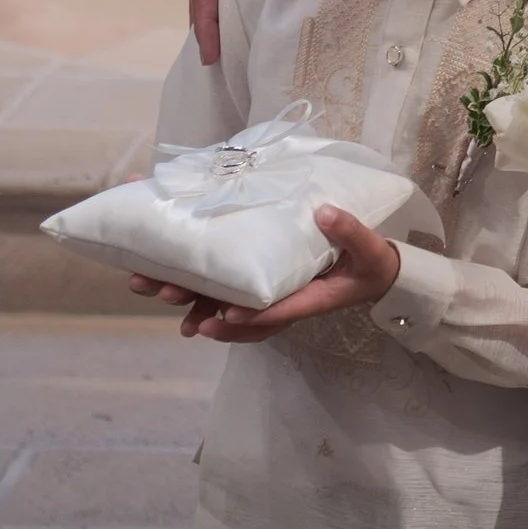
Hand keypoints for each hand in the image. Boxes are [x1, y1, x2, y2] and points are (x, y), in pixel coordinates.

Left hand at [163, 206, 402, 343]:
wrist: (372, 274)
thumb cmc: (370, 265)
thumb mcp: (370, 251)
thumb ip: (351, 233)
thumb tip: (324, 212)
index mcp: (309, 299)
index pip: (277, 312)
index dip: (250, 316)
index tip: (224, 315)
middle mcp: (282, 302)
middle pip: (237, 315)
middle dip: (203, 311)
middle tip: (170, 299)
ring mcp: (270, 293)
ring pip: (225, 305)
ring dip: (190, 301)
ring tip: (155, 290)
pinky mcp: (263, 281)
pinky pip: (228, 291)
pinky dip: (199, 288)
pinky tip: (172, 277)